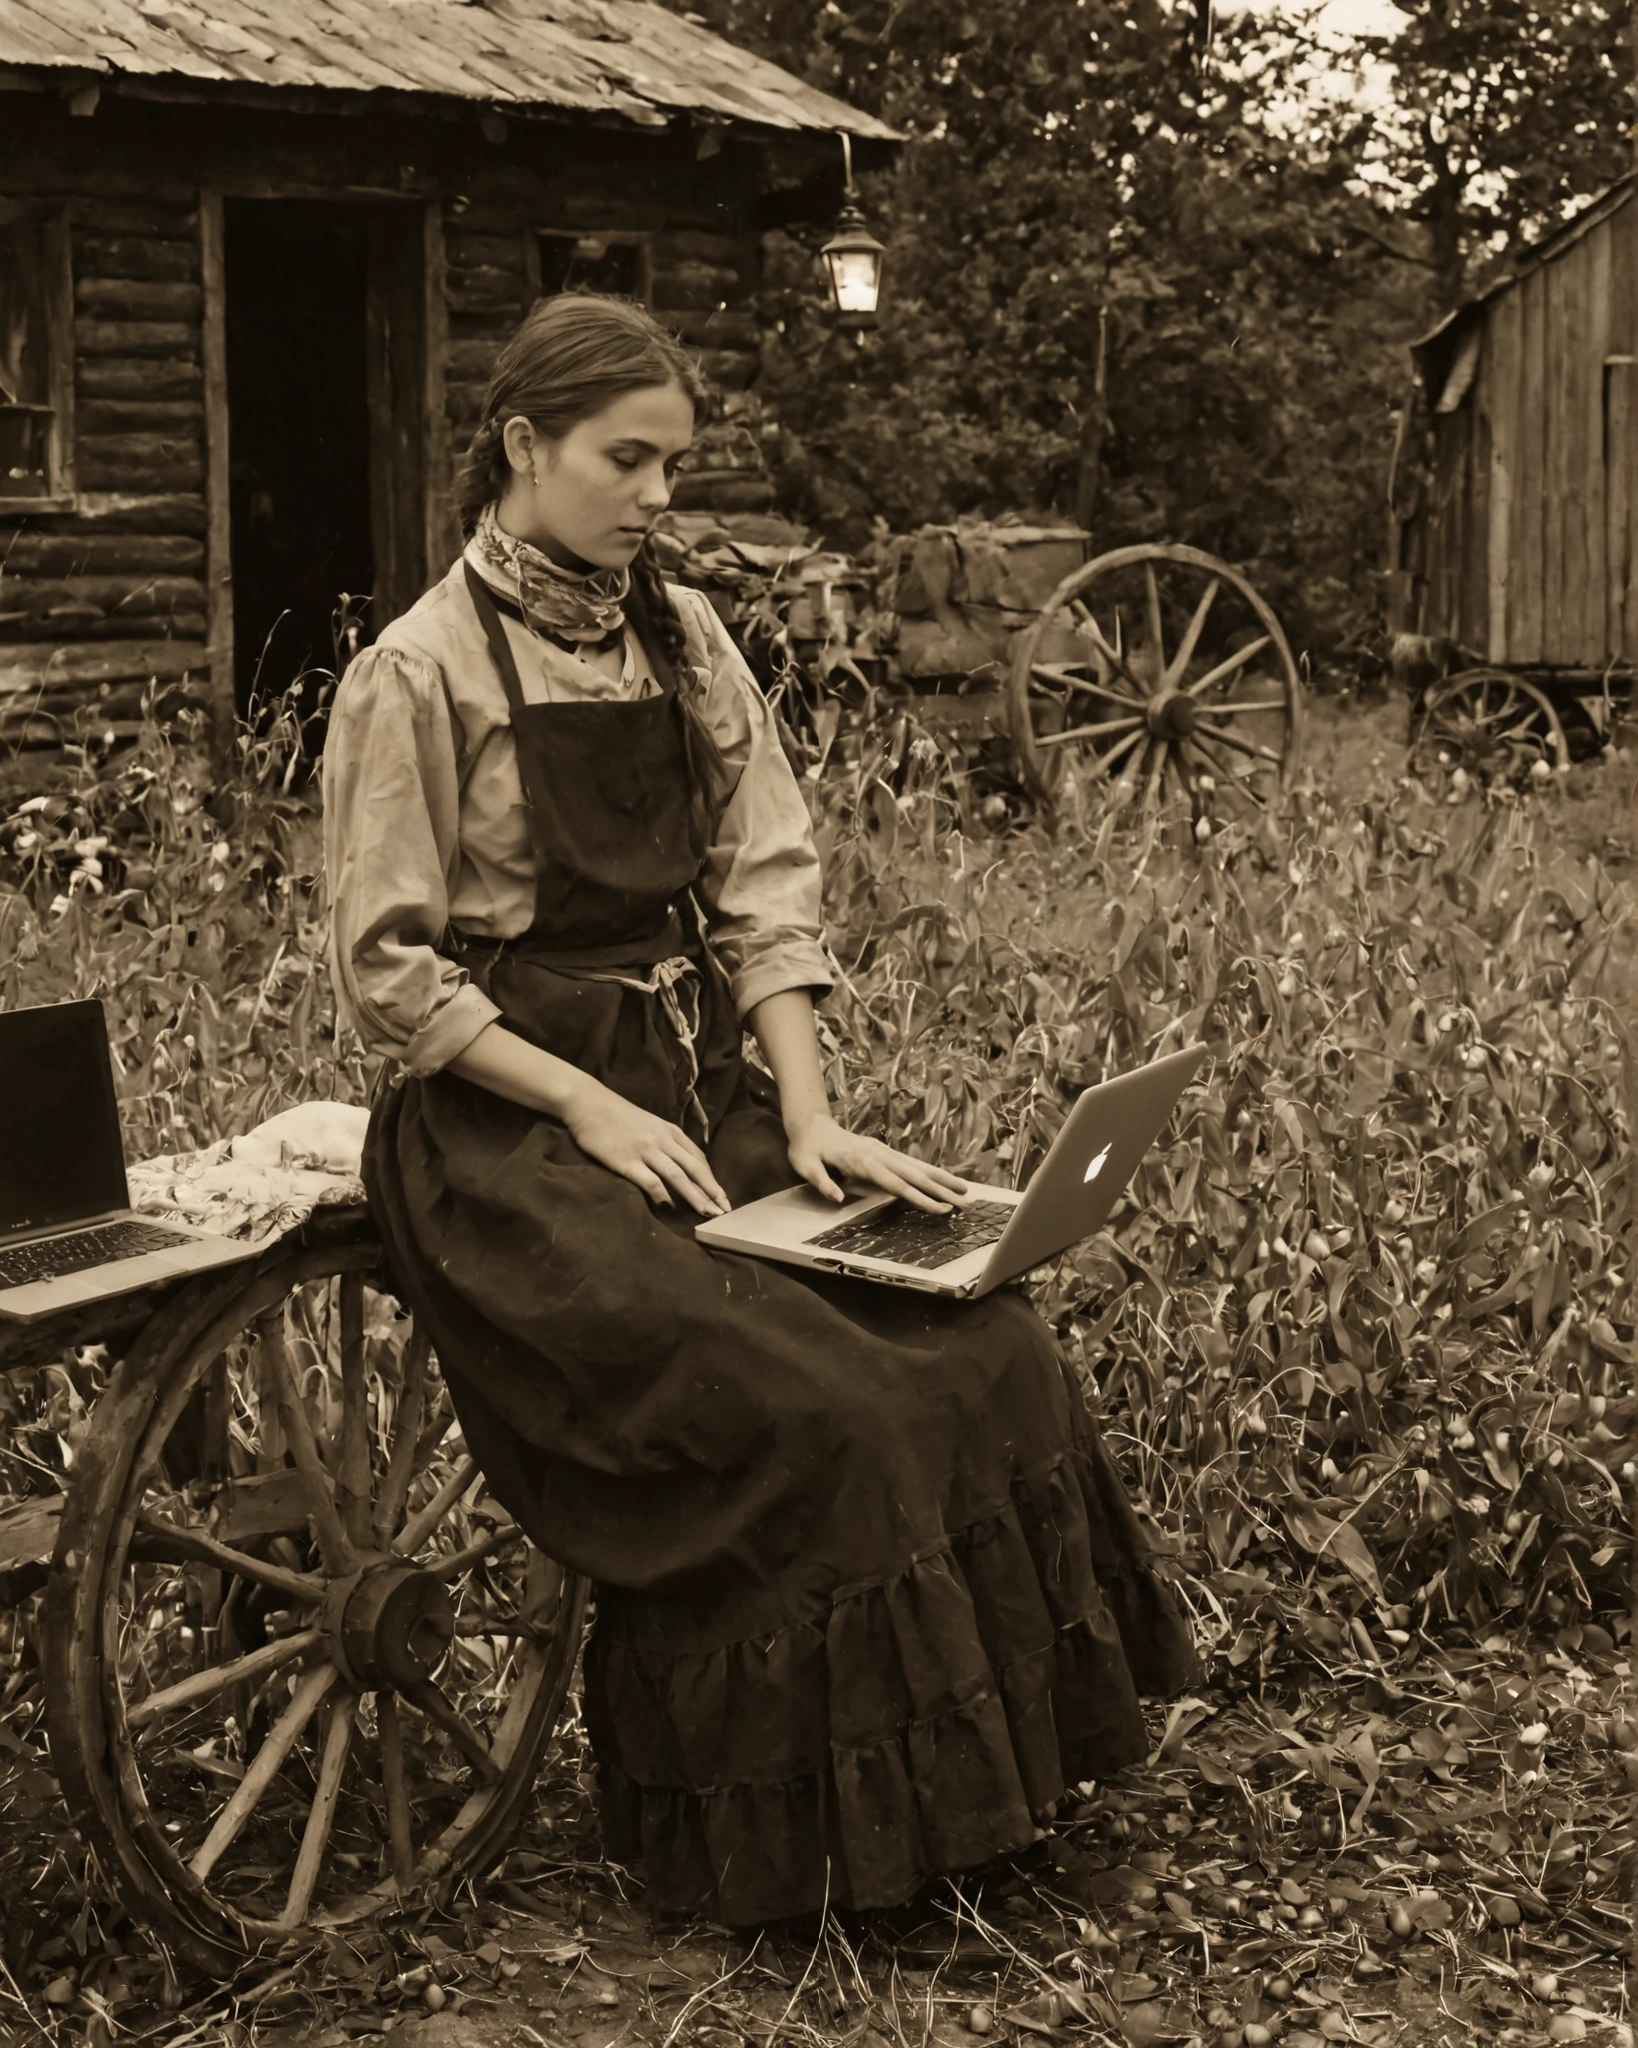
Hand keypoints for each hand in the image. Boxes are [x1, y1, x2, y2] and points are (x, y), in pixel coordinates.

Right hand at [561, 1079, 729, 1218]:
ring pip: (678, 1176)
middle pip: (695, 1169)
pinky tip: (669, 1207)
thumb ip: (668, 1143)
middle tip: (724, 1212)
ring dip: (695, 1196)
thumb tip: (683, 1167)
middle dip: (712, 1192)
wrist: (588, 1103)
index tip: (723, 1199)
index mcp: (671, 1131)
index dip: (713, 1180)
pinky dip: (662, 1195)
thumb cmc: (619, 1115)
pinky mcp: (626, 1161)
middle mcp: (663, 1140)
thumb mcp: (651, 1124)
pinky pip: (650, 1181)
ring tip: (707, 1214)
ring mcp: (645, 1150)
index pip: (699, 1159)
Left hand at [786, 1114, 969, 1212]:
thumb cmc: (806, 1148)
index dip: (920, 1198)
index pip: (897, 1184)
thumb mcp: (805, 1165)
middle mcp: (879, 1155)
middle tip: (966, 1204)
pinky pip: (911, 1163)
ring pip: (918, 1166)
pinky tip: (943, 1179)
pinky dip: (930, 1171)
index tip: (940, 1209)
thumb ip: (821, 1182)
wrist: (811, 1124)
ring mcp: (883, 1151)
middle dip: (942, 1190)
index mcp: (863, 1162)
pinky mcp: (884, 1151)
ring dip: (942, 1179)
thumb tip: (837, 1198)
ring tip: (965, 1191)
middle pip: (916, 1175)